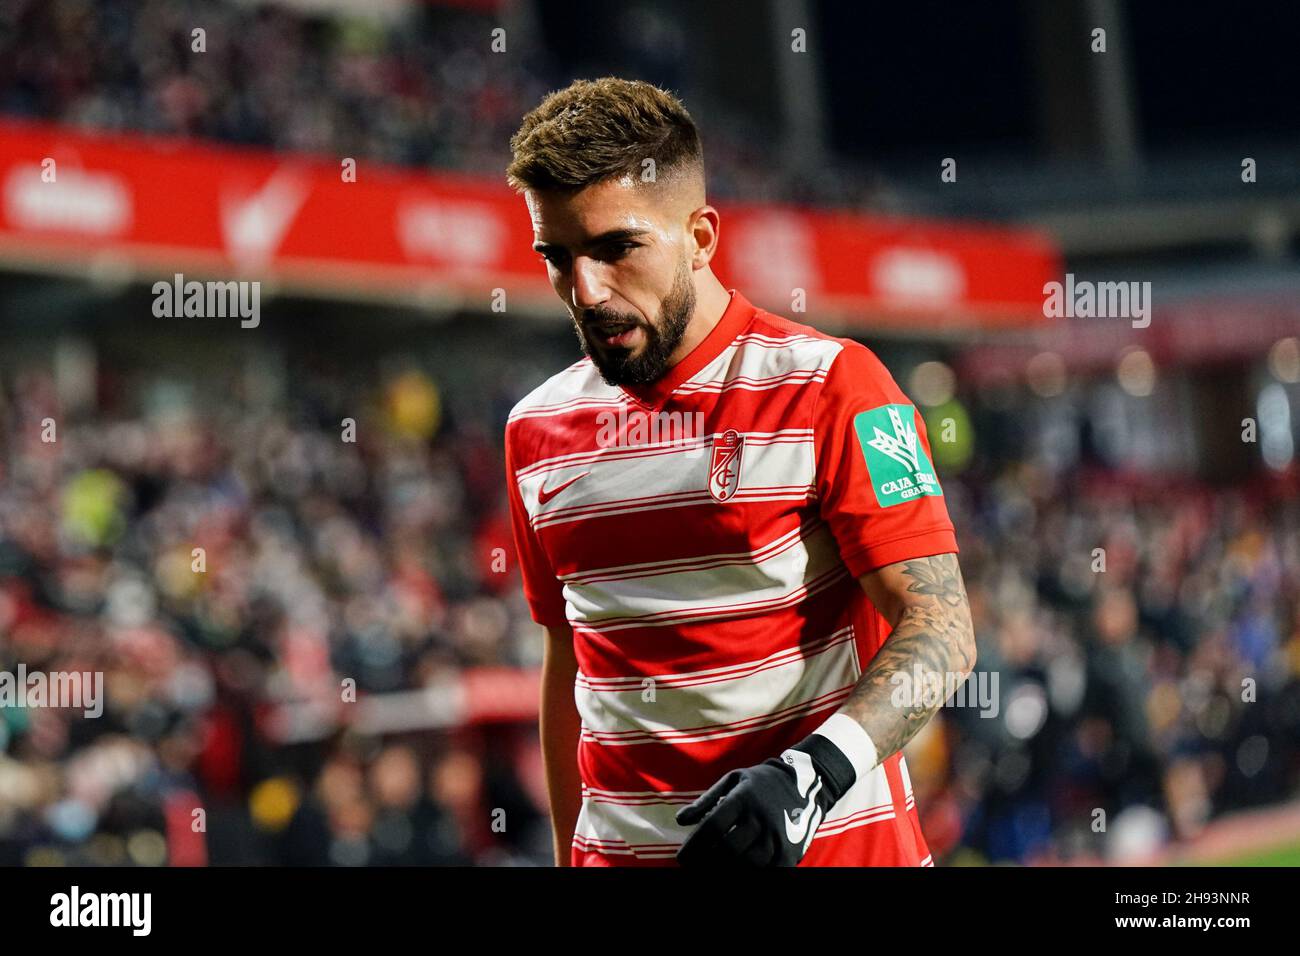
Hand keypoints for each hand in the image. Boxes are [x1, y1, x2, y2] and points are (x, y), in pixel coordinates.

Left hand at [675, 733, 854, 866]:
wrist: (805, 782)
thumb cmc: (760, 783)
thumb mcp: (732, 780)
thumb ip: (705, 801)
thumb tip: (680, 820)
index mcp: (743, 798)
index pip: (713, 827)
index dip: (695, 846)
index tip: (682, 858)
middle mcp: (760, 817)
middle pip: (728, 849)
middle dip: (707, 862)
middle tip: (696, 868)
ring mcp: (777, 835)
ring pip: (748, 863)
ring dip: (728, 869)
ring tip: (715, 869)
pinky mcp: (790, 850)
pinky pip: (770, 870)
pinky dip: (753, 872)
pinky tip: (740, 869)